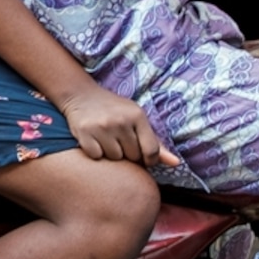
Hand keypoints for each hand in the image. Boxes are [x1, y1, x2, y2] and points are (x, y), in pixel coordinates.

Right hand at [57, 80, 176, 168]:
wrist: (81, 94)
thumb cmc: (114, 109)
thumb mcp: (137, 119)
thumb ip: (156, 143)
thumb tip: (176, 164)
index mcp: (137, 116)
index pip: (152, 150)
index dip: (149, 159)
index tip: (142, 157)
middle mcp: (121, 120)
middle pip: (133, 156)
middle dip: (128, 154)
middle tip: (119, 141)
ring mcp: (102, 127)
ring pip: (115, 158)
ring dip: (111, 154)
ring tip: (107, 140)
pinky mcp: (84, 133)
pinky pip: (97, 157)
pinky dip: (96, 153)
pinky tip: (94, 140)